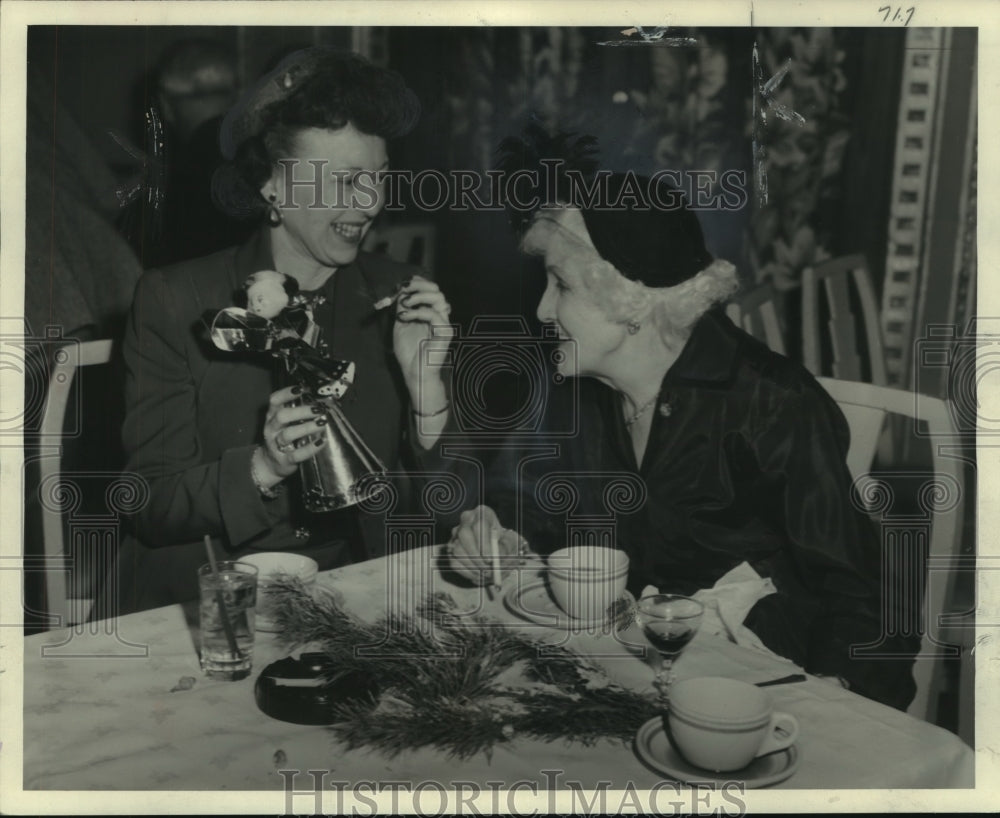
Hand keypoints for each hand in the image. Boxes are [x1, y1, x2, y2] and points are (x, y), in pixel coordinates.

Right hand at [256, 385, 327, 485]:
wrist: (270, 464)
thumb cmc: (282, 438)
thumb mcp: (283, 423)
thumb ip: (295, 412)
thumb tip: (317, 400)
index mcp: (272, 417)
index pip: (274, 401)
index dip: (286, 394)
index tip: (301, 389)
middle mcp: (272, 429)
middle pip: (282, 416)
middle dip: (301, 411)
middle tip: (318, 409)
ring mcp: (276, 445)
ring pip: (288, 434)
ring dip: (307, 427)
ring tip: (322, 423)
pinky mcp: (285, 460)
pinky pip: (297, 454)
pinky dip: (310, 448)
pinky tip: (321, 442)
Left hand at [392, 275, 453, 398]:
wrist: (414, 372)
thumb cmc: (409, 352)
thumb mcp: (401, 325)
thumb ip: (403, 309)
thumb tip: (400, 292)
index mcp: (430, 312)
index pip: (430, 289)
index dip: (418, 283)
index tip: (402, 284)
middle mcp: (439, 315)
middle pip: (436, 290)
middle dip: (418, 286)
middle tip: (403, 290)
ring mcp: (444, 323)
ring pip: (439, 298)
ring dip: (419, 296)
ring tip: (405, 303)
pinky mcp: (445, 333)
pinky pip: (434, 315)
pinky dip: (417, 312)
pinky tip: (404, 317)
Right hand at [447, 505, 530, 585]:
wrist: (498, 549)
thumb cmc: (504, 543)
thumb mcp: (511, 543)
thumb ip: (506, 549)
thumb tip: (497, 559)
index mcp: (483, 513)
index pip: (479, 525)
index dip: (484, 544)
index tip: (490, 560)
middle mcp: (467, 520)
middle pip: (464, 535)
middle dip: (476, 556)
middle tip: (487, 571)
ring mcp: (456, 533)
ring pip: (457, 550)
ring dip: (473, 566)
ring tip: (486, 575)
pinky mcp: (451, 548)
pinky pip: (454, 561)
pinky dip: (467, 572)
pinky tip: (478, 575)